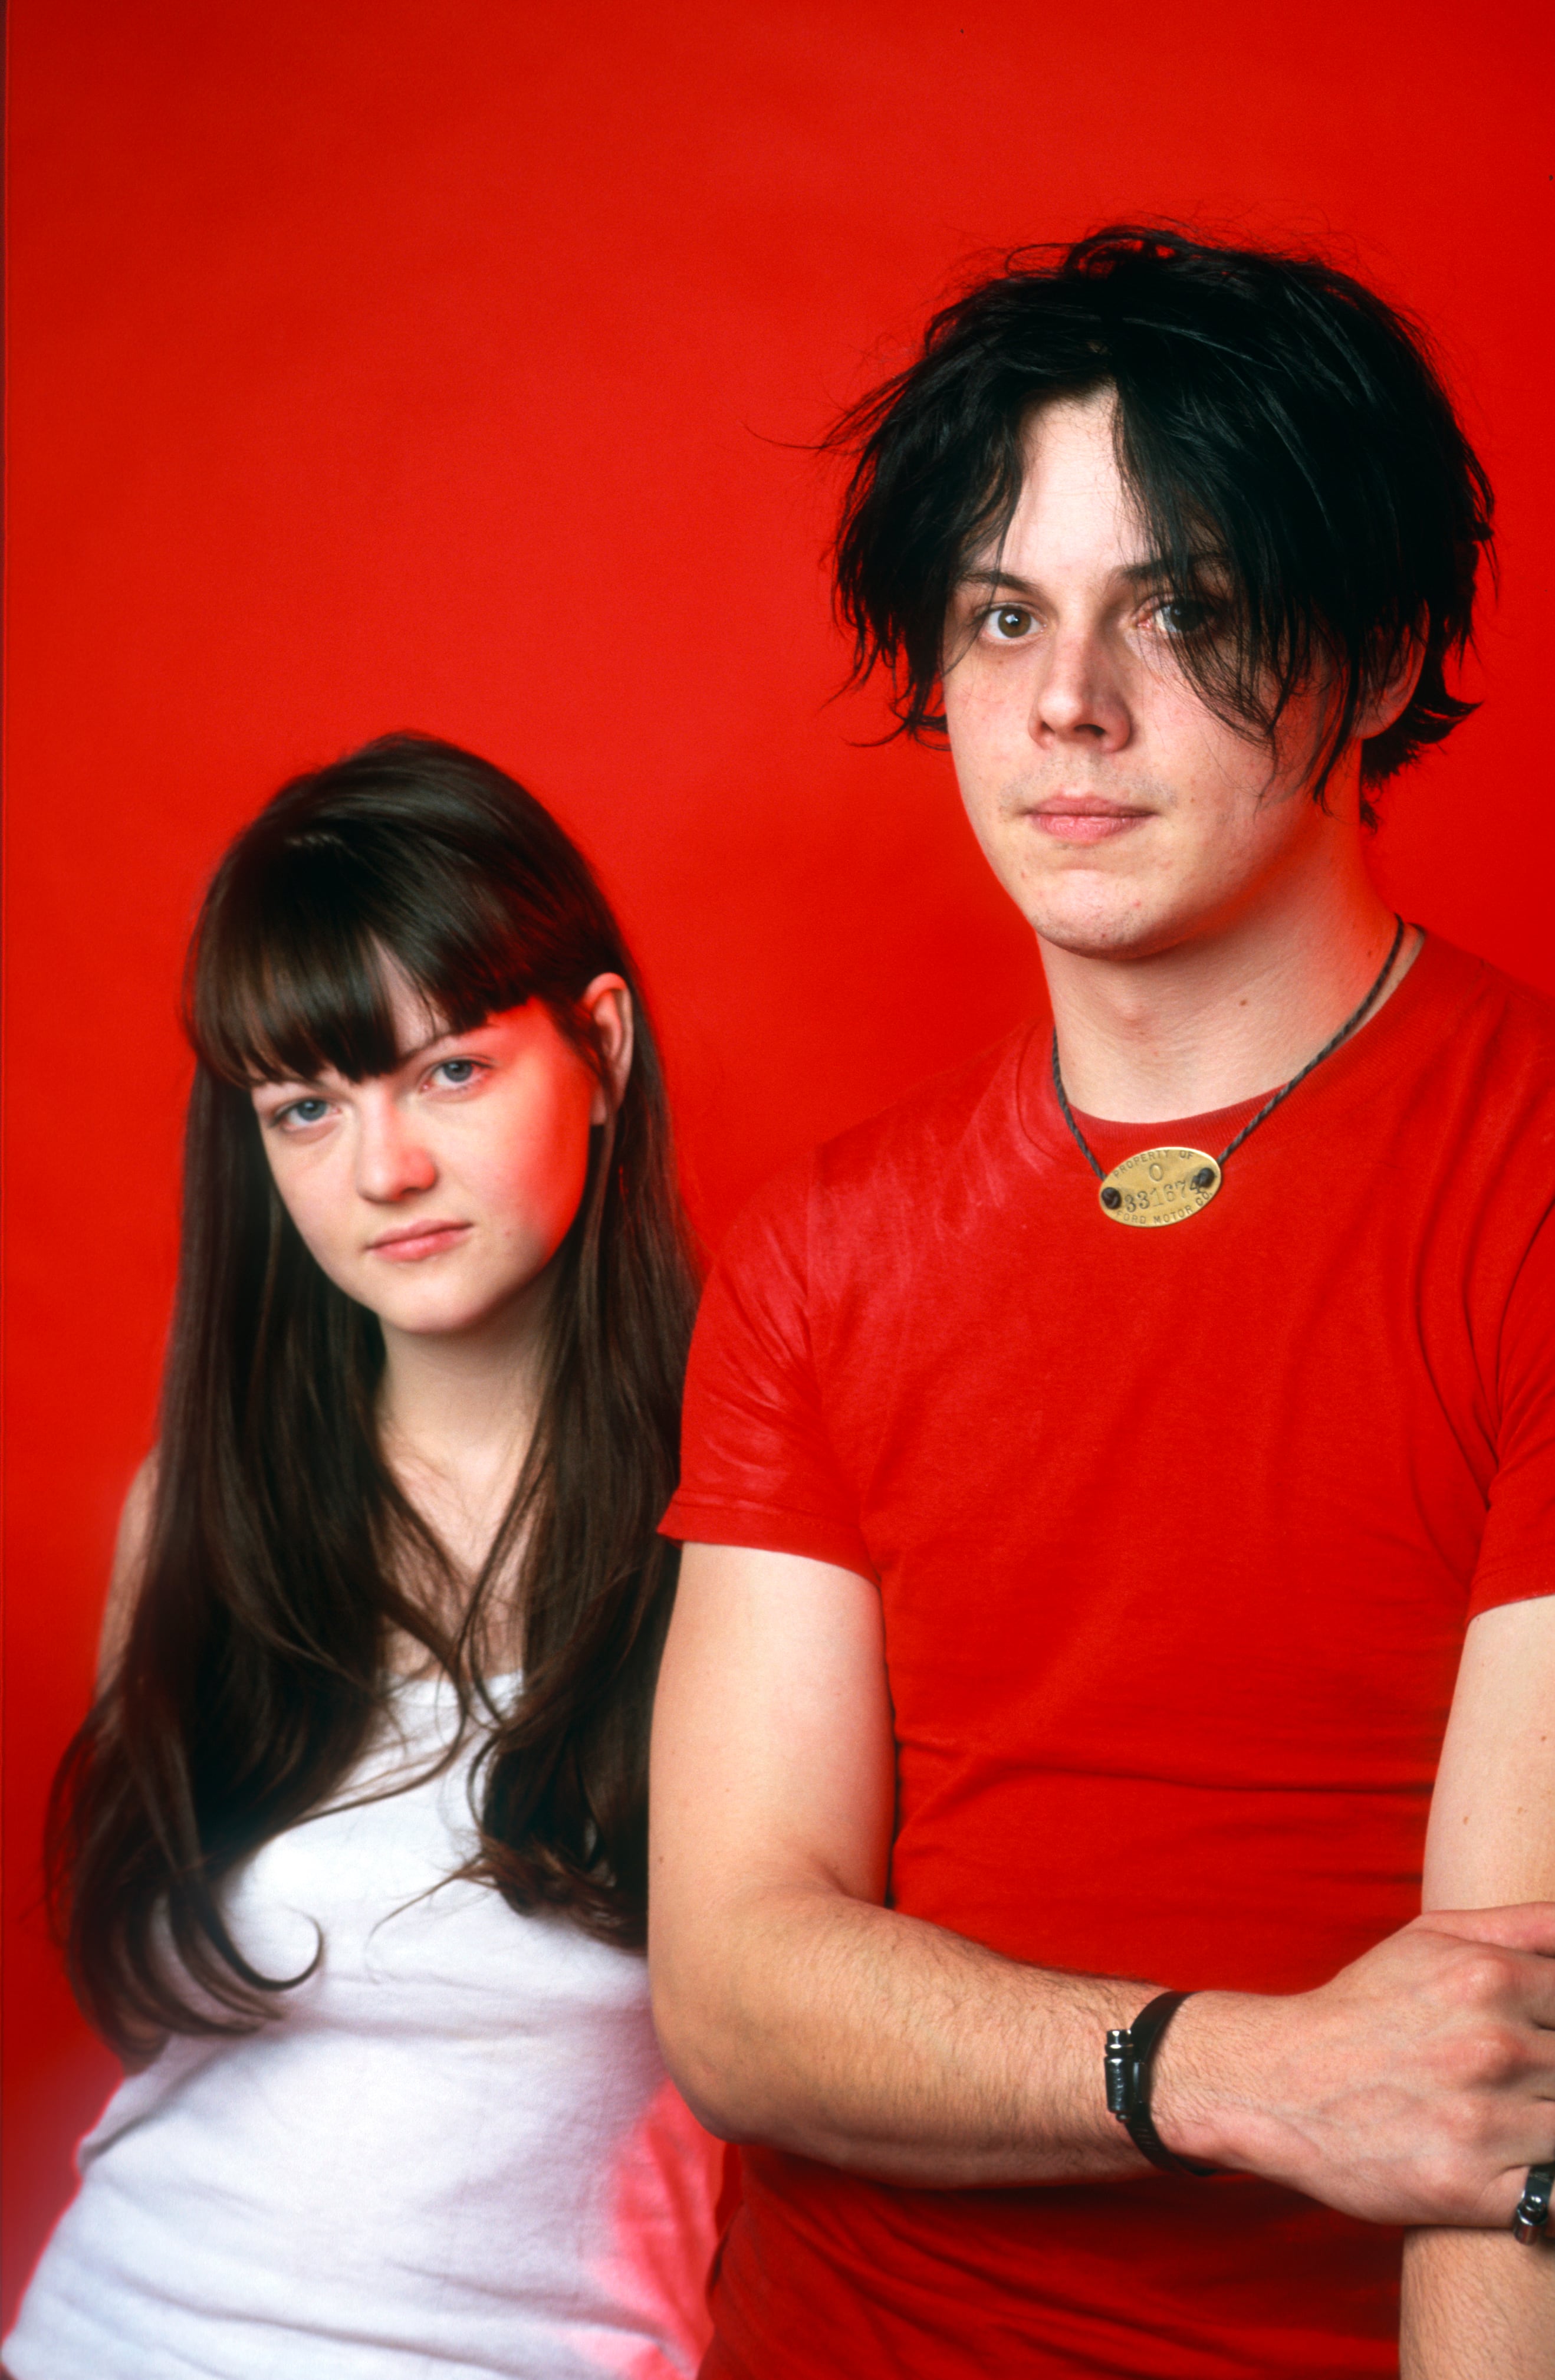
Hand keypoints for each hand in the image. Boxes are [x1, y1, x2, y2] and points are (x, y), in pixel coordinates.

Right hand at [1153, 1905, 1554, 2224]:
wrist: (1281, 2084)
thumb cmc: (1364, 2008)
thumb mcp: (1431, 1937)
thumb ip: (1525, 1924)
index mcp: (1489, 1977)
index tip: (1539, 2037)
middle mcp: (1493, 2047)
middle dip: (1550, 2073)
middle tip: (1515, 2073)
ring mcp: (1484, 2122)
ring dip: (1546, 2123)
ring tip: (1511, 2114)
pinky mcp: (1471, 2190)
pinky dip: (1547, 2182)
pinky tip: (1515, 2162)